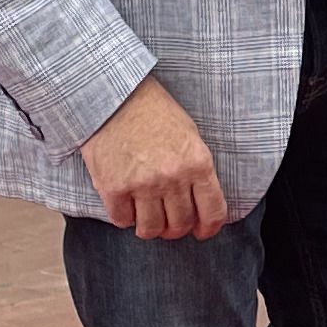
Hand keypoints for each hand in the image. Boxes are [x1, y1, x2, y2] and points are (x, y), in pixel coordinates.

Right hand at [81, 76, 228, 241]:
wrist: (114, 95)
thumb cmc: (153, 112)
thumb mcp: (189, 135)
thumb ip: (196, 170)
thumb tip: (200, 204)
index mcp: (197, 163)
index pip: (212, 212)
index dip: (208, 228)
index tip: (201, 231)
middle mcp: (172, 177)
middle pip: (180, 225)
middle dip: (175, 229)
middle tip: (167, 222)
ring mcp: (142, 184)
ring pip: (151, 229)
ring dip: (150, 228)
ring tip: (145, 217)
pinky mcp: (113, 188)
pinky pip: (122, 220)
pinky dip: (124, 217)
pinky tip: (125, 204)